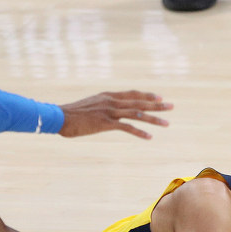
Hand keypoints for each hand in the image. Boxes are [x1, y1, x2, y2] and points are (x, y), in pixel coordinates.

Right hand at [58, 90, 172, 139]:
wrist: (59, 116)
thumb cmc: (71, 114)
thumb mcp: (89, 106)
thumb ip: (101, 107)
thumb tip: (107, 112)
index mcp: (108, 96)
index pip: (132, 94)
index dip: (147, 96)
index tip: (160, 98)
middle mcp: (111, 101)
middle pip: (139, 102)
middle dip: (157, 105)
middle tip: (171, 107)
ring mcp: (109, 111)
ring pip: (137, 113)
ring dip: (153, 119)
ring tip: (167, 123)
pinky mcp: (105, 123)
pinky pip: (126, 127)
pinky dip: (139, 132)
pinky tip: (149, 137)